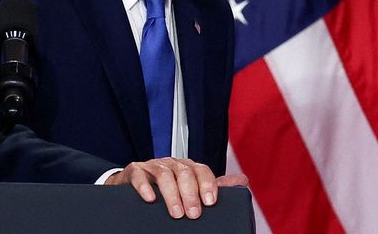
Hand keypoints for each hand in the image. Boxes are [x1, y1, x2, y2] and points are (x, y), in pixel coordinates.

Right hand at [105, 157, 247, 218]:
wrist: (134, 184)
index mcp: (188, 167)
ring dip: (171, 194)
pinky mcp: (134, 171)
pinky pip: (139, 174)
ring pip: (164, 174)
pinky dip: (145, 186)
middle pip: (184, 173)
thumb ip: (214, 185)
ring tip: (176, 213)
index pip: (202, 170)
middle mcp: (172, 164)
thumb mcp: (191, 187)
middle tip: (193, 214)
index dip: (207, 184)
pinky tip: (150, 198)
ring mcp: (153, 166)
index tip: (210, 202)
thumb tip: (243, 181)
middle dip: (190, 194)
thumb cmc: (167, 188)